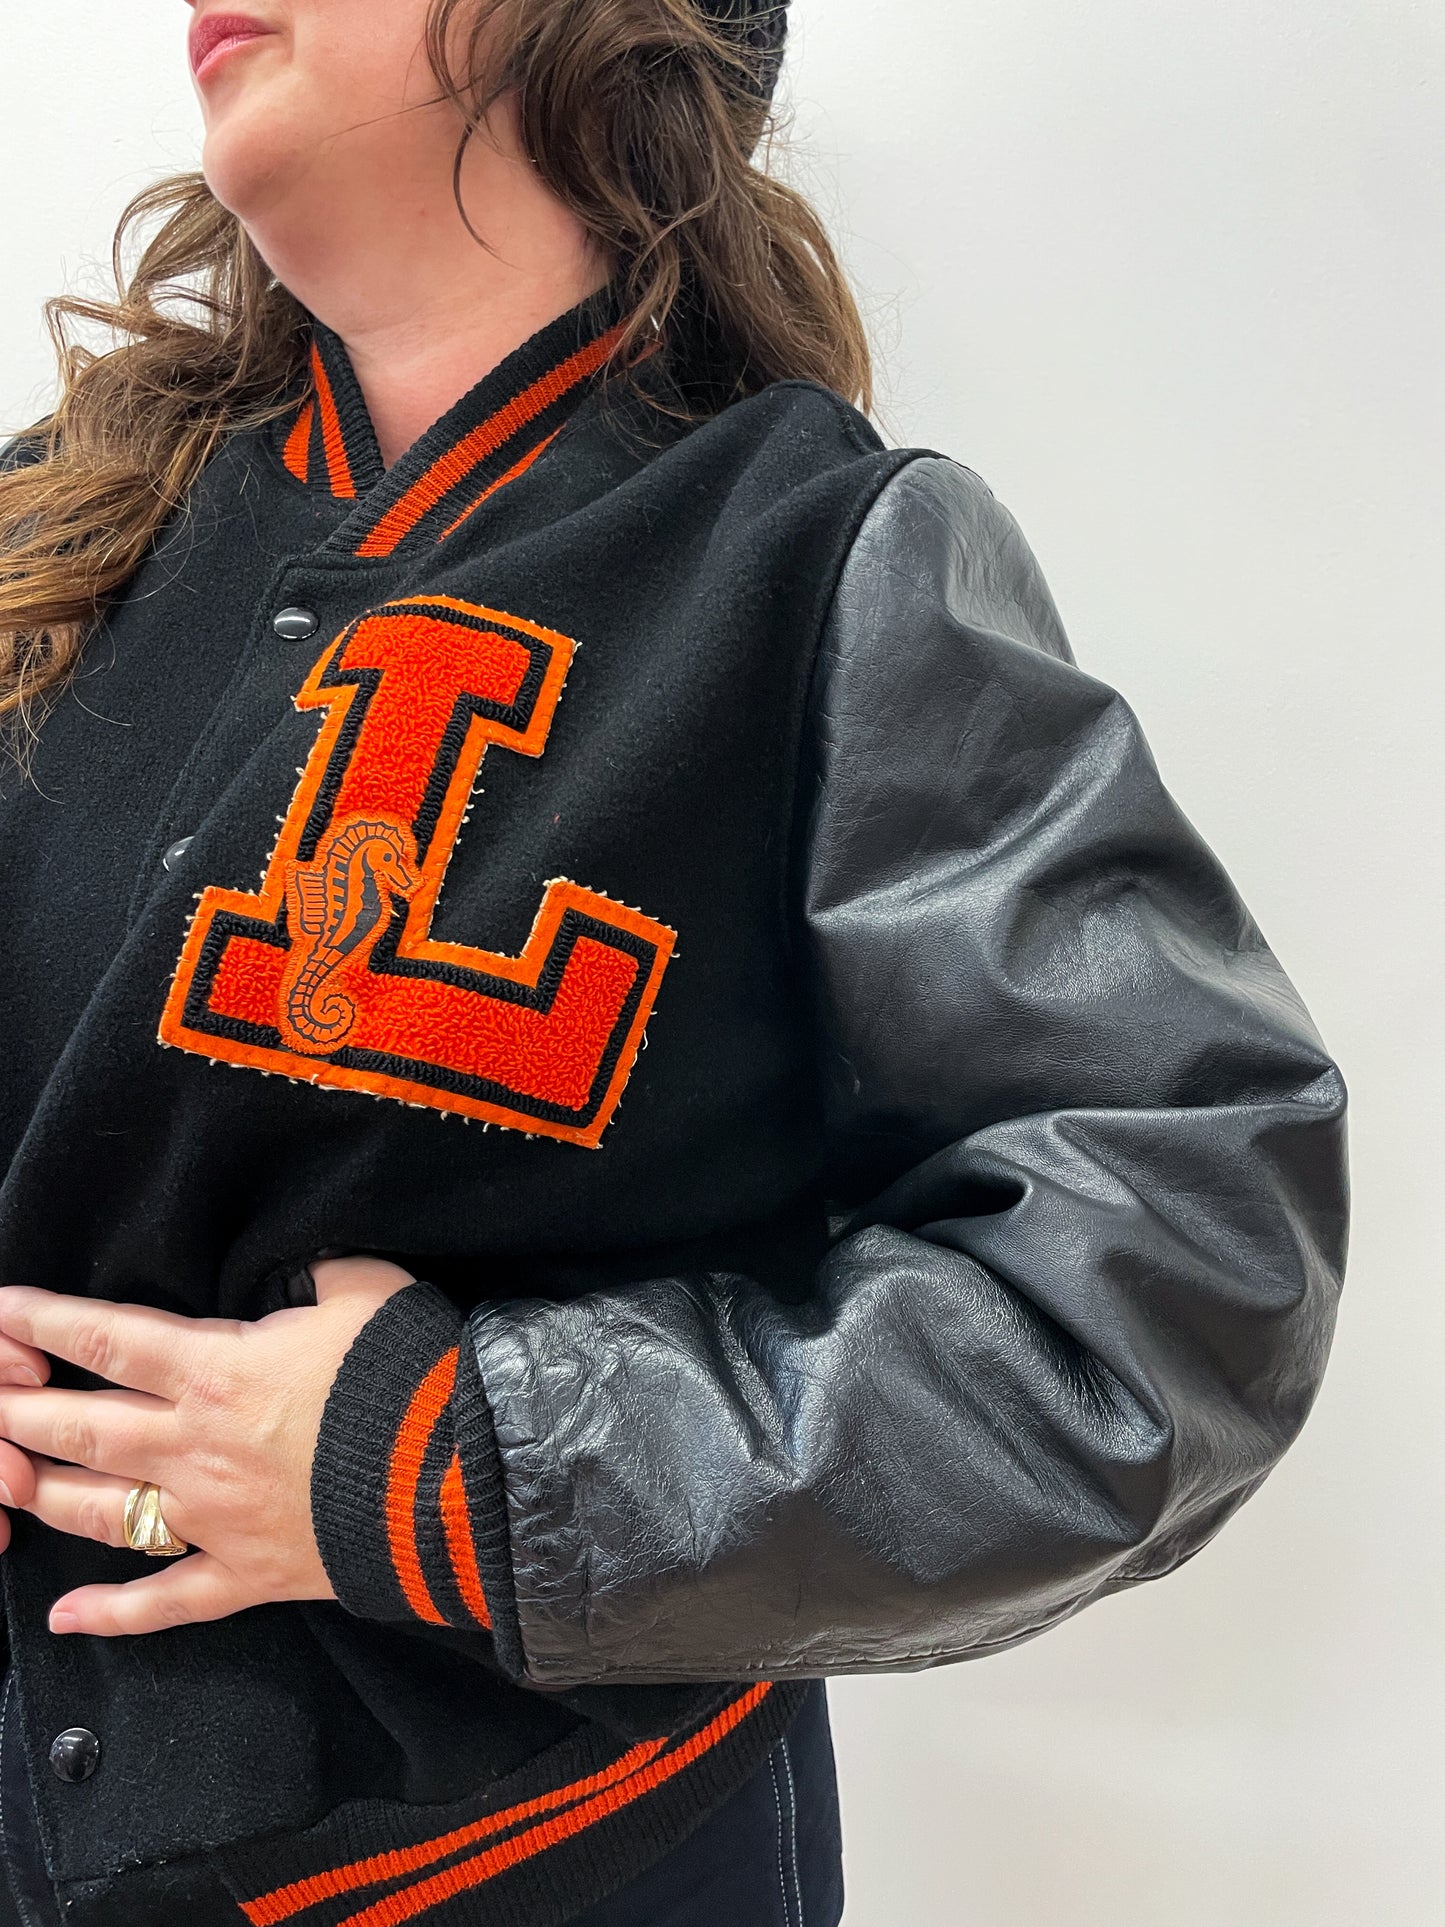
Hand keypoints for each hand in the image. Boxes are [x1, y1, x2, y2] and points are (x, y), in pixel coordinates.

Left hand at [0, 1257, 415, 1636]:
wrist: (459, 1477)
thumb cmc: (410, 1375)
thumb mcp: (366, 1288)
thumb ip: (318, 1269)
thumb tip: (302, 1262)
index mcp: (216, 1369)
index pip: (105, 1338)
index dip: (42, 1320)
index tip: (0, 1309)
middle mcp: (194, 1446)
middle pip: (78, 1427)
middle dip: (14, 1411)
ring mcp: (213, 1517)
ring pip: (98, 1513)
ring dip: (41, 1494)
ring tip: (5, 1481)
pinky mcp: (244, 1573)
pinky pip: (164, 1601)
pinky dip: (110, 1614)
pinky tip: (63, 1617)